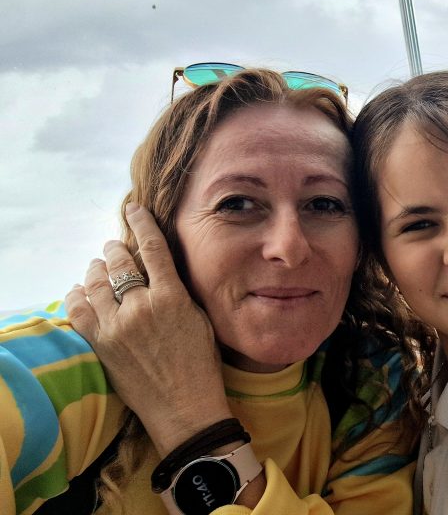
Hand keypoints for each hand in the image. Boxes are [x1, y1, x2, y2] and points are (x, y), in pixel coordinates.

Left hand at [67, 203, 233, 456]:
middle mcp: (142, 306)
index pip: (152, 248)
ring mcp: (118, 325)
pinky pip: (79, 308)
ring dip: (95, 269)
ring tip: (97, 265)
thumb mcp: (201, 319)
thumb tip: (161, 271)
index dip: (141, 223)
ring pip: (96, 282)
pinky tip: (81, 290)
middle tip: (114, 247)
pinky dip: (77, 295)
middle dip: (115, 249)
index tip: (134, 209)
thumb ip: (179, 293)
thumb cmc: (201, 365)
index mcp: (173, 297)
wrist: (184, 406)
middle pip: (120, 263)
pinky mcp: (101, 343)